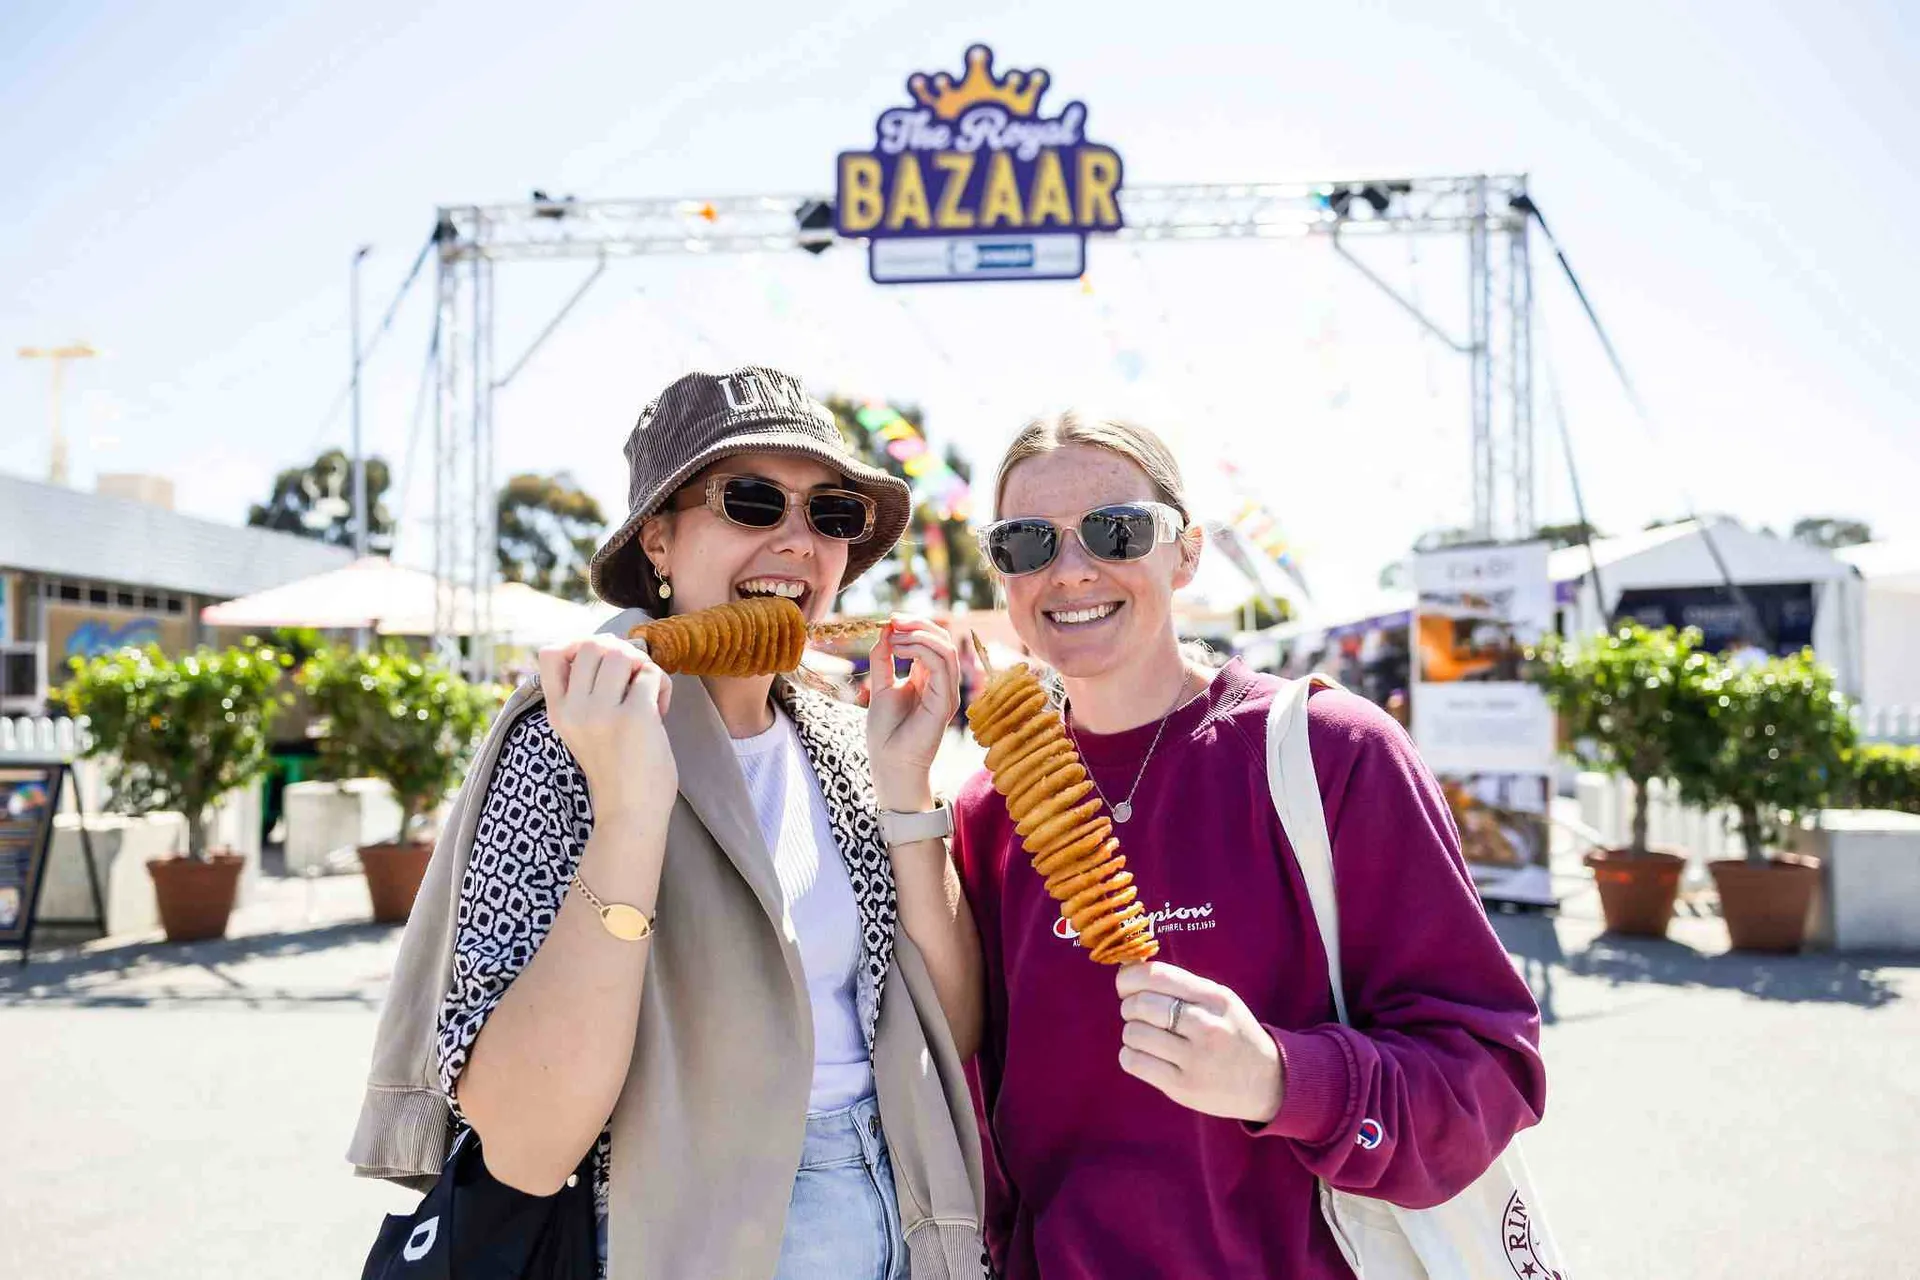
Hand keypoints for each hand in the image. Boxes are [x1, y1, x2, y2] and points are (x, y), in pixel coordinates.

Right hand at [536, 635, 675, 809]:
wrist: (631, 813)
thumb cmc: (616, 769)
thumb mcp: (583, 730)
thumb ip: (586, 693)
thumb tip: (616, 645)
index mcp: (558, 711)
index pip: (549, 653)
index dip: (579, 645)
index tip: (602, 666)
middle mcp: (575, 708)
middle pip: (592, 644)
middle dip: (620, 651)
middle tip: (633, 678)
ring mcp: (603, 712)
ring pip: (622, 653)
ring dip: (644, 665)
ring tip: (648, 693)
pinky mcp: (635, 717)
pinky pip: (651, 673)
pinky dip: (662, 685)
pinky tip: (661, 709)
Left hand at [865, 616, 959, 810]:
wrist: (890, 763)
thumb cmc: (885, 732)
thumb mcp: (880, 686)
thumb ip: (884, 659)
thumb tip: (886, 629)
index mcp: (927, 678)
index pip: (931, 641)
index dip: (914, 626)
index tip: (890, 619)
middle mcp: (941, 683)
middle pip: (943, 640)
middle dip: (918, 624)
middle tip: (894, 620)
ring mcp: (946, 691)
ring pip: (946, 648)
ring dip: (920, 634)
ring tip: (895, 635)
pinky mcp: (946, 700)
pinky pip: (942, 663)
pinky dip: (922, 648)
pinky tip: (900, 648)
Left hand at [1116, 961, 1284, 1123]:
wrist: (1268, 1082)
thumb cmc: (1233, 1034)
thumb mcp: (1218, 1000)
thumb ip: (1179, 984)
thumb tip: (1127, 968)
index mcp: (1214, 998)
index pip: (1158, 975)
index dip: (1130, 978)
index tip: (1126, 985)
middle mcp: (1206, 1026)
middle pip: (1141, 1005)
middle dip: (1129, 1007)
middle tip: (1137, 1014)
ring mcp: (1195, 1059)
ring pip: (1134, 1033)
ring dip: (1131, 1033)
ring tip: (1145, 1037)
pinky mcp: (1183, 1087)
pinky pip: (1134, 1062)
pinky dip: (1130, 1055)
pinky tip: (1144, 1055)